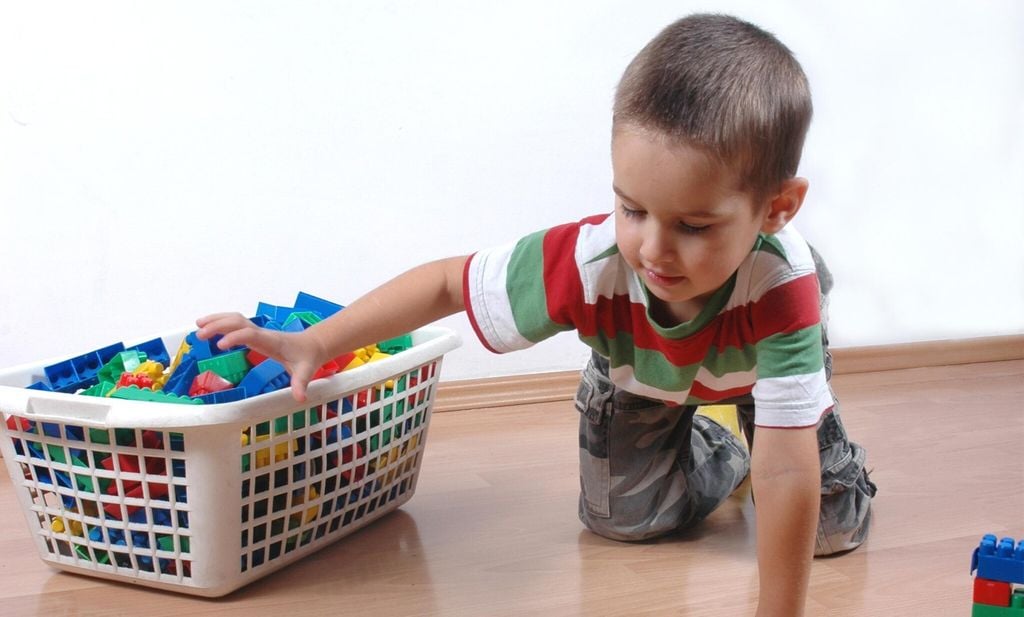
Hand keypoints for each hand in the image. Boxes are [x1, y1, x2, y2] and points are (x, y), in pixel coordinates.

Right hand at [195, 312, 326, 401]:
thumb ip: (301, 384)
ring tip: (198, 326)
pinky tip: (207, 327)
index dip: (235, 337)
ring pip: (235, 319)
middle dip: (219, 326)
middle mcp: (262, 333)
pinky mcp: (255, 333)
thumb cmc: (307, 357)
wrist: (313, 345)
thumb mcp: (305, 372)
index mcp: (271, 341)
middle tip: (200, 335)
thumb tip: (300, 398)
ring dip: (217, 320)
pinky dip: (221, 322)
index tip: (220, 345)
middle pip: (238, 322)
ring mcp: (258, 331)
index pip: (251, 334)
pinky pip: (235, 324)